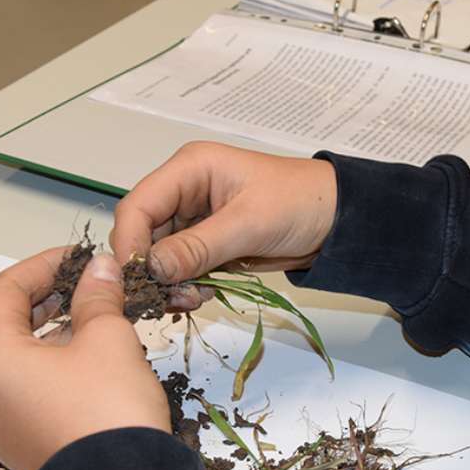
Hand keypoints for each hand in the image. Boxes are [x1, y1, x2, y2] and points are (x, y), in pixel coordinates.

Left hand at [0, 248, 169, 469]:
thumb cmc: (107, 408)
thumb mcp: (109, 340)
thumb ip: (98, 298)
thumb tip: (100, 269)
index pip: (4, 292)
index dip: (43, 266)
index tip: (81, 259)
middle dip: (35, 299)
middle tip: (76, 286)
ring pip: (5, 359)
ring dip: (40, 332)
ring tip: (85, 320)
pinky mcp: (14, 440)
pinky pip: (17, 389)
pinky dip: (42, 364)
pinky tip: (82, 360)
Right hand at [110, 142, 336, 304]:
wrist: (339, 219)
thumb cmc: (300, 203)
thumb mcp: (250, 223)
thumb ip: (199, 246)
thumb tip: (153, 268)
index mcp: (190, 169)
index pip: (138, 205)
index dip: (130, 242)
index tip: (136, 279)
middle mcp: (186, 191)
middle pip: (145, 233)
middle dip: (154, 269)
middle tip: (172, 299)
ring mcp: (197, 219)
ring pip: (162, 256)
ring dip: (171, 282)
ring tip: (192, 300)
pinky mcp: (210, 243)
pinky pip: (183, 266)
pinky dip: (186, 284)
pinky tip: (202, 295)